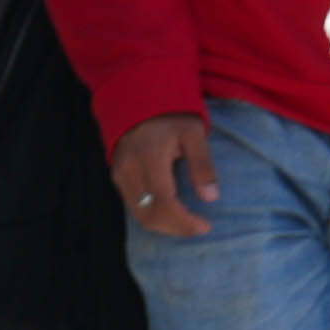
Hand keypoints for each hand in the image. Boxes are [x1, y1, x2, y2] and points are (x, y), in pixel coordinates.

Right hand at [112, 113, 217, 235]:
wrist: (140, 100)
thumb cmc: (172, 115)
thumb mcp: (194, 133)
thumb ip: (202, 165)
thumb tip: (211, 197)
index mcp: (150, 159)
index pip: (164, 203)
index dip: (184, 221)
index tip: (205, 227)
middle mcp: (130, 172)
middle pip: (149, 215)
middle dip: (175, 228)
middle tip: (198, 229)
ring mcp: (120, 176)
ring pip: (139, 215)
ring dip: (164, 226)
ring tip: (188, 224)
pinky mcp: (118, 177)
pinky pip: (133, 207)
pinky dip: (152, 216)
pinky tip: (171, 215)